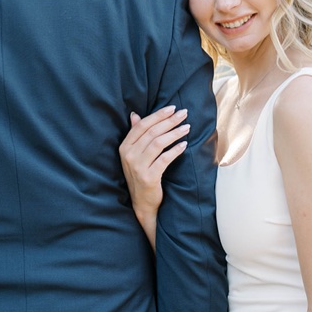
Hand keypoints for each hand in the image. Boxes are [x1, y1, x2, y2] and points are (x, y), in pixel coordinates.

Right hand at [119, 106, 189, 222]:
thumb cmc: (141, 175)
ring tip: (187, 127)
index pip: (142, 125)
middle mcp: (128, 155)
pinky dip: (175, 150)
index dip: (158, 115)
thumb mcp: (134, 155)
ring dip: (175, 133)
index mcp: (124, 147)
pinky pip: (164, 159)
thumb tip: (134, 115)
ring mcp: (137, 166)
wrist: (142, 202)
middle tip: (184, 113)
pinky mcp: (148, 177)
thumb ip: (135, 135)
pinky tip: (184, 144)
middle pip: (151, 132)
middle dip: (169, 121)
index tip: (172, 108)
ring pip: (158, 143)